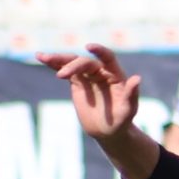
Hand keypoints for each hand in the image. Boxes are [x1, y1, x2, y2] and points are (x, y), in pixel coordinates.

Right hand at [39, 46, 158, 178]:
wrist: (108, 131)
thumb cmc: (122, 121)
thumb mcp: (128, 110)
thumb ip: (132, 94)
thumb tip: (137, 78)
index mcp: (116, 76)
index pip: (108, 58)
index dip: (100, 51)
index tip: (89, 47)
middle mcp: (102, 72)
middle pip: (85, 62)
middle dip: (73, 66)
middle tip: (61, 75)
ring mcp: (88, 76)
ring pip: (72, 63)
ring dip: (58, 59)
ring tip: (43, 57)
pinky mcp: (77, 82)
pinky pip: (65, 70)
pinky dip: (53, 64)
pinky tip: (40, 57)